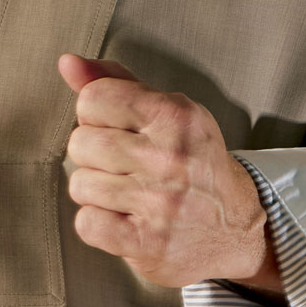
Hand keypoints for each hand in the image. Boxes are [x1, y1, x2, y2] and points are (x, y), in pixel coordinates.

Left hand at [58, 54, 282, 293]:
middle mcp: (170, 157)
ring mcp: (160, 203)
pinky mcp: (148, 244)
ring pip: (80, 184)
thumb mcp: (168, 111)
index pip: (94, 97)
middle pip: (81, 142)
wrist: (237, 227)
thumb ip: (115, 83)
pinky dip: (98, 223)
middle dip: (93, 154)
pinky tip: (124, 218)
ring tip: (126, 192)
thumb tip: (68, 62)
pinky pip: (87, 224)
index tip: (116, 127)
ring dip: (95, 191)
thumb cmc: (194, 163)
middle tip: (123, 164)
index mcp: (176, 115)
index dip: (95, 114)